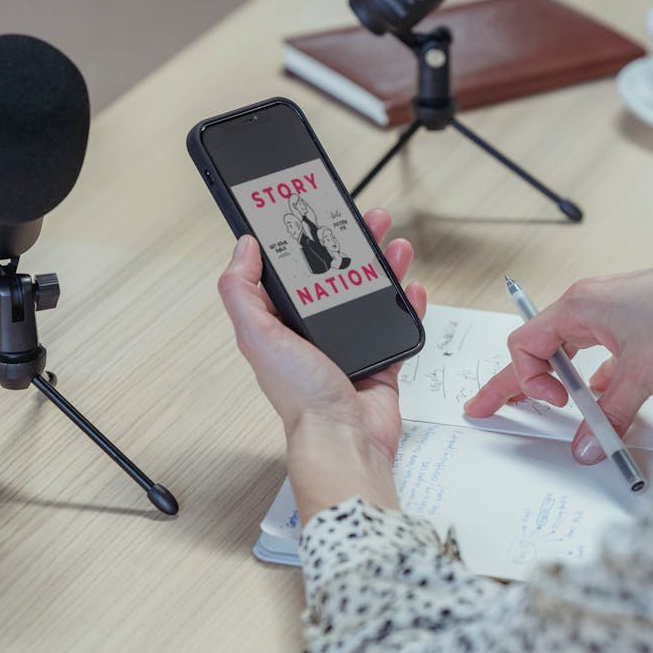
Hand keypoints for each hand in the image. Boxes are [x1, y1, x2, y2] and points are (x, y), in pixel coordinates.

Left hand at [218, 209, 426, 520]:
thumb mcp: (258, 336)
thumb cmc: (302, 397)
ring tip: (394, 244)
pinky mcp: (381, 362)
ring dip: (384, 267)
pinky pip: (397, 326)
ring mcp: (350, 346)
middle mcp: (314, 333)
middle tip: (363, 220)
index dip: (303, 240)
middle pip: (335, 276)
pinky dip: (407, 306)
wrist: (345, 438)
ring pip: (369, 295)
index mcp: (281, 324)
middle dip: (351, 245)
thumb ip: (242, 291)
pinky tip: (411, 288)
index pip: (291, 271)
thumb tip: (242, 248)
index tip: (313, 214)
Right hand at [464, 254, 652, 462]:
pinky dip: (598, 381)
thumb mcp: (644, 371)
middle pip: (540, 348)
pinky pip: (604, 357)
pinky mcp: (643, 328)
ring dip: (564, 382)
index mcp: (581, 304)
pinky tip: (603, 402)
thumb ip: (611, 413)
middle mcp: (594, 306)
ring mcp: (618, 315)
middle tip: (489, 405)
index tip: (553, 406)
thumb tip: (586, 443)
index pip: (527, 344)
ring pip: (573, 353)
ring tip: (554, 409)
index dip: (529, 380)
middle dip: (518, 379)